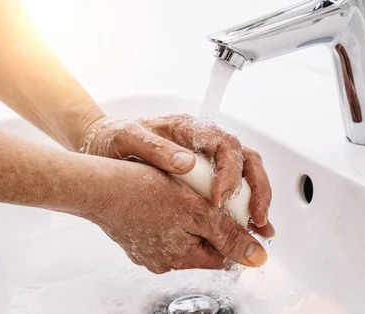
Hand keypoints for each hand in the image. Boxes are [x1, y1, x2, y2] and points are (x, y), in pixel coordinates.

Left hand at [80, 114, 273, 232]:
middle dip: (258, 190)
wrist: (104, 143)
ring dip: (256, 201)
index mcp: (191, 129)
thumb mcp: (128, 138)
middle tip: (256, 219)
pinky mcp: (204, 175)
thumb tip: (186, 163)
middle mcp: (205, 142)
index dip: (230, 173)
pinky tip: (245, 228)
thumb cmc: (116, 137)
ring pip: (246, 174)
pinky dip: (242, 208)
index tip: (219, 200)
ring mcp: (207, 159)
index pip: (225, 146)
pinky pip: (232, 188)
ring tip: (260, 228)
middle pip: (247, 159)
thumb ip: (155, 148)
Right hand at [86, 160, 267, 273]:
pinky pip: (162, 232)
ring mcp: (147, 253)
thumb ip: (228, 235)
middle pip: (204, 247)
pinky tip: (162, 199)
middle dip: (210, 223)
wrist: (96, 186)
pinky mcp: (135, 241)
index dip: (235, 232)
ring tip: (183, 193)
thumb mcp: (195, 209)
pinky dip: (168, 218)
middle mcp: (165, 262)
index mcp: (183, 257)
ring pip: (182, 237)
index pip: (225, 255)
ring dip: (189, 219)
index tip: (235, 211)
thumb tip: (257, 258)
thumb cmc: (141, 191)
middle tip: (206, 196)